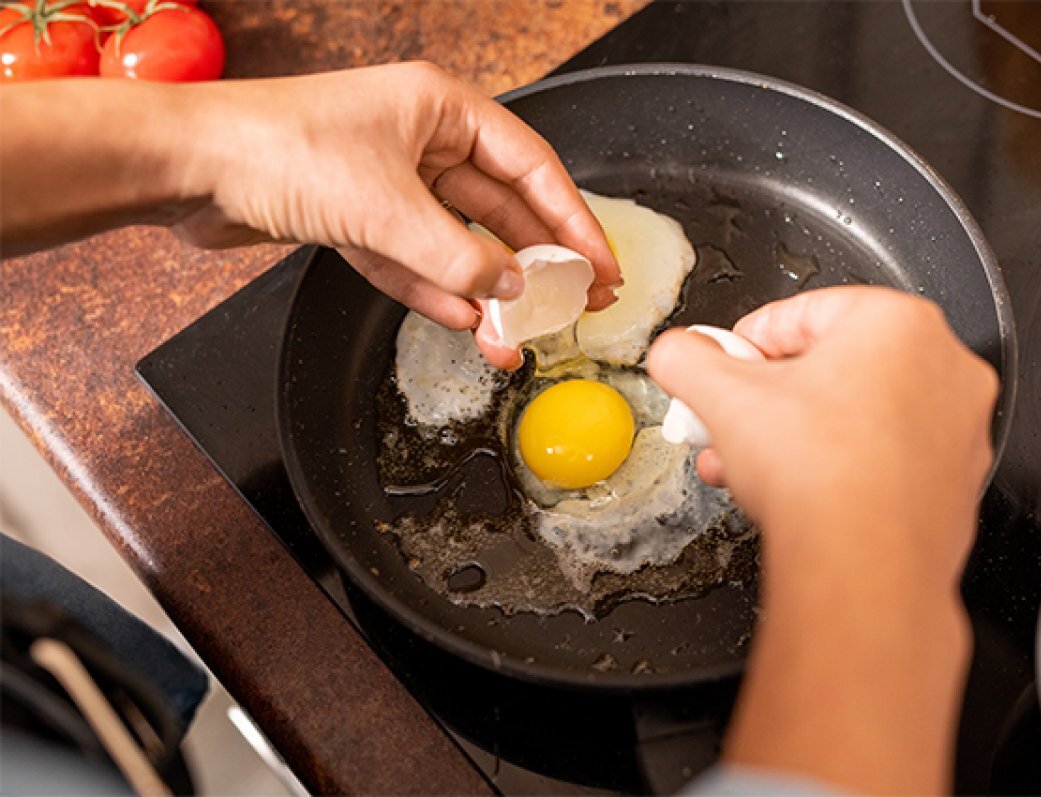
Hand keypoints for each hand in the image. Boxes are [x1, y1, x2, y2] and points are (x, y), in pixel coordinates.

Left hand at [174, 62, 619, 367]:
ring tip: (520, 331)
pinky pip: (413, 261)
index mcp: (441, 109)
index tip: (599, 264)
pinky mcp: (357, 217)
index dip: (572, 220)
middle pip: (501, 207)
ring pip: (458, 242)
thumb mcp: (387, 208)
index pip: (530, 167)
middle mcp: (421, 140)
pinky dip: (438, 292)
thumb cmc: (277, 147)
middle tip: (577, 302)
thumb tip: (512, 289)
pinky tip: (468, 321)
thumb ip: (458, 257)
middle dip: (537, 260)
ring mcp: (389, 181)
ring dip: (487, 289)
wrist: (188, 167)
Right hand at [646, 287, 998, 793]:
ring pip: (855, 415)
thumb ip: (686, 359)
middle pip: (830, 367)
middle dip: (765, 399)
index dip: (745, 344)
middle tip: (729, 420)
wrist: (863, 569)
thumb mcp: (721, 397)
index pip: (801, 313)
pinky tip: (793, 494)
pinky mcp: (953, 483)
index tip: (722, 368)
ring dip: (793, 436)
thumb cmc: (819, 475)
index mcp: (898, 323)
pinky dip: (837, 468)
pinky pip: (882, 458)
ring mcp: (956, 429)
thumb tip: (676, 353)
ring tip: (745, 465)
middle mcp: (942, 367)